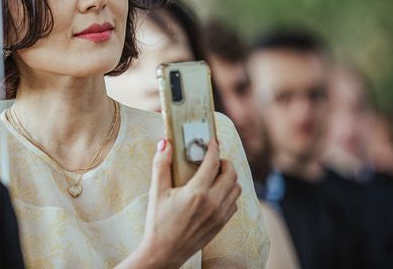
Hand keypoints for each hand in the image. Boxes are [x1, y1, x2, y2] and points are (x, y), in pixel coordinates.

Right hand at [123, 139, 240, 268]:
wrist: (164, 253)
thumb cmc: (158, 222)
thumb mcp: (156, 191)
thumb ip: (161, 164)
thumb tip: (165, 143)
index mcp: (197, 193)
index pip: (213, 162)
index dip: (214, 148)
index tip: (212, 140)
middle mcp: (213, 203)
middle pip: (231, 173)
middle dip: (224, 161)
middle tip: (214, 158)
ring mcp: (219, 215)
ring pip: (236, 188)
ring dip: (229, 177)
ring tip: (216, 173)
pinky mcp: (221, 224)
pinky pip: (234, 203)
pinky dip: (230, 192)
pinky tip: (216, 191)